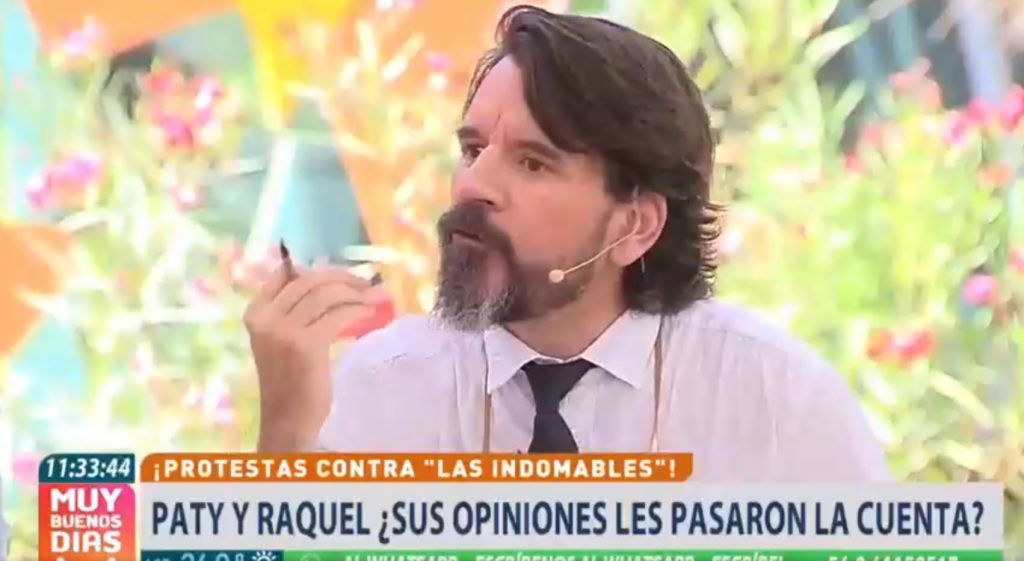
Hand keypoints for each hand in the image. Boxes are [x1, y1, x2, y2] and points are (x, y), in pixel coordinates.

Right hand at [244, 262, 381, 451]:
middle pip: (309, 280)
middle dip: (342, 277)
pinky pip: (337, 314)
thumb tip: (329, 281)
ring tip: (374, 297)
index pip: (284, 274)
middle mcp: (265, 317)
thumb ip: (293, 311)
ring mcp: (283, 329)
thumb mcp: (281, 339)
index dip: (319, 270)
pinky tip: (369, 312)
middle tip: (366, 283)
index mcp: (255, 313)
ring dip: (354, 292)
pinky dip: (357, 309)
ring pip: (325, 294)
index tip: (344, 275)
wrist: (287, 418)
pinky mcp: (305, 343)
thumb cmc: (290, 379)